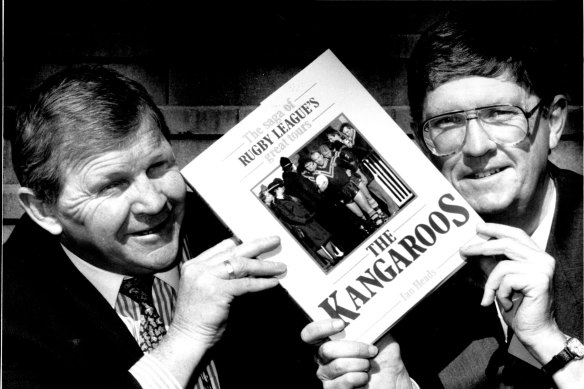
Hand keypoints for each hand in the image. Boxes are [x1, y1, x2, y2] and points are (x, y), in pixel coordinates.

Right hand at [171, 236, 285, 348]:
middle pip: (233, 250)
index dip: (243, 244)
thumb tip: (249, 267)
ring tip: (280, 267)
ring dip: (264, 265)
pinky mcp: (216, 291)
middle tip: (274, 241)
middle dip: (258, 244)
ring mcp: (206, 278)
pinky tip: (273, 282)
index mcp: (193, 265)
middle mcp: (198, 268)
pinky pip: (245, 283)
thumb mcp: (208, 290)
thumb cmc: (198, 320)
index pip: (222, 246)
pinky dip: (262, 282)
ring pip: (241, 264)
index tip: (259, 244)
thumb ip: (222, 276)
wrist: (187, 339)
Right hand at [301, 320, 413, 388]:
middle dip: (354, 348)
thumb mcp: (380, 336)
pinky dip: (358, 378)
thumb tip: (368, 309)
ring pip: (336, 366)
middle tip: (371, 349)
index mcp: (329, 342)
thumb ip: (369, 324)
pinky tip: (364, 378)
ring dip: (359, 364)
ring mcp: (328, 377)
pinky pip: (342, 382)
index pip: (310, 334)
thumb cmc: (384, 358)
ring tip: (369, 365)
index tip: (340, 324)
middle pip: (326, 350)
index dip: (320, 327)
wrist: (394, 382)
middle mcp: (324, 360)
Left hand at [460, 223, 558, 349]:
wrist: (535, 332)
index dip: (496, 228)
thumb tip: (473, 249)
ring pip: (503, 266)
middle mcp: (544, 259)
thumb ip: (491, 264)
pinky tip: (508, 304)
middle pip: (507, 243)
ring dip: (491, 284)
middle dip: (480, 246)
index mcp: (537, 256)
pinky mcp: (539, 280)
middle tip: (462, 250)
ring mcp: (543, 269)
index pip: (516, 234)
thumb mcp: (500, 282)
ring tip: (492, 297)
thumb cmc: (518, 308)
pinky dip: (500, 293)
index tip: (477, 227)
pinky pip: (506, 280)